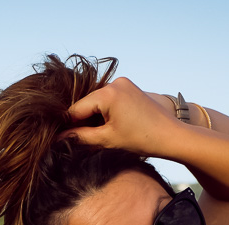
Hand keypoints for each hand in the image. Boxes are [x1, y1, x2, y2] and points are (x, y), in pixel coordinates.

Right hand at [64, 77, 186, 157]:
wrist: (171, 135)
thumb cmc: (142, 139)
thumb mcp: (108, 139)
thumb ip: (80, 137)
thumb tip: (58, 138)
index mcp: (107, 93)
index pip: (76, 110)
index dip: (66, 125)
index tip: (57, 138)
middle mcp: (114, 82)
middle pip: (86, 103)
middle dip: (80, 121)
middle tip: (73, 139)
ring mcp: (123, 83)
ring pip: (96, 101)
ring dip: (91, 116)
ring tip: (91, 135)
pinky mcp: (129, 87)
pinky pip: (108, 98)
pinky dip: (103, 111)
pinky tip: (105, 126)